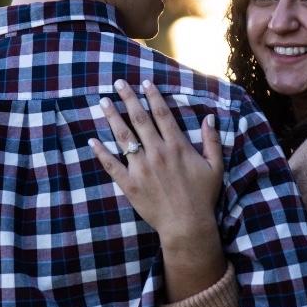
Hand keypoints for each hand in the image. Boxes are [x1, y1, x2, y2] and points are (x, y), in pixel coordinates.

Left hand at [89, 79, 226, 299]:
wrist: (187, 224)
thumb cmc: (203, 196)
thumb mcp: (215, 166)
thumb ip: (212, 140)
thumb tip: (209, 117)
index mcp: (177, 145)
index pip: (162, 114)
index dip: (152, 96)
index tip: (145, 82)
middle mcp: (157, 152)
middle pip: (139, 119)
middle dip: (128, 99)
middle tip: (118, 83)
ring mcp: (140, 168)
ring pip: (123, 137)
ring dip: (112, 117)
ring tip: (102, 102)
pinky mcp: (129, 184)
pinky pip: (111, 165)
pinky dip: (101, 152)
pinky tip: (92, 140)